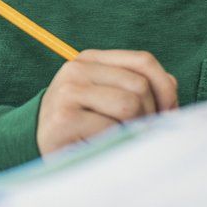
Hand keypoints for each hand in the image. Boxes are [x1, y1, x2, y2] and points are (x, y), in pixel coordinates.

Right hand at [35, 49, 178, 155]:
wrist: (36, 145)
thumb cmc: (83, 124)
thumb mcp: (107, 97)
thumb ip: (138, 87)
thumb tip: (171, 90)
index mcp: (90, 59)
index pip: (143, 61)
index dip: (165, 88)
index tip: (168, 113)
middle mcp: (76, 69)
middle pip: (139, 86)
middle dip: (150, 115)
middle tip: (140, 134)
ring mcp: (67, 92)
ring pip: (129, 105)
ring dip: (133, 129)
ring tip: (120, 140)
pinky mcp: (63, 119)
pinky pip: (111, 130)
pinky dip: (115, 143)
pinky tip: (102, 147)